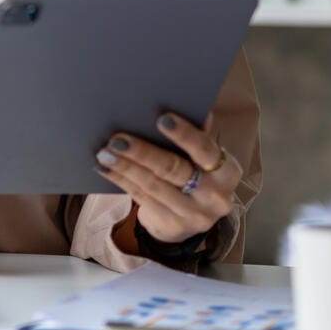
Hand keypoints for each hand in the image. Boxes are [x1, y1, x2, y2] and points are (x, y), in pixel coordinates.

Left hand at [95, 113, 239, 245]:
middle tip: (117, 139)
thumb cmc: (194, 174)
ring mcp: (194, 215)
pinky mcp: (172, 225)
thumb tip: (190, 104)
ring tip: (103, 152)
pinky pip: (141, 198)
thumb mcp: (201, 158)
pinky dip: (120, 180)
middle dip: (143, 152)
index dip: (185, 135)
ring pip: (153, 185)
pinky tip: (105, 168)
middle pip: (174, 170)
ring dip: (125, 167)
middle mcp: (215, 196)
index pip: (206, 150)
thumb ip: (196, 134)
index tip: (162, 118)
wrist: (190, 218)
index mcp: (227, 171)